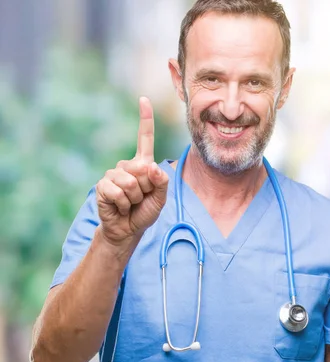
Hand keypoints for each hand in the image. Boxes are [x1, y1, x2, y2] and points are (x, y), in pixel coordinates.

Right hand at [96, 97, 169, 245]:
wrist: (127, 229)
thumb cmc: (145, 211)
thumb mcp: (160, 198)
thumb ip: (161, 182)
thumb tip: (151, 166)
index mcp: (143, 163)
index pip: (144, 138)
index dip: (145, 119)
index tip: (143, 99)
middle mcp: (127, 165)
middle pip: (143, 169)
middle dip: (146, 188)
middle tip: (141, 198)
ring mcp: (113, 174)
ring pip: (131, 183)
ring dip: (135, 198)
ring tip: (130, 203)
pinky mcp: (102, 185)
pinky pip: (118, 192)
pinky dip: (123, 204)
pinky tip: (120, 207)